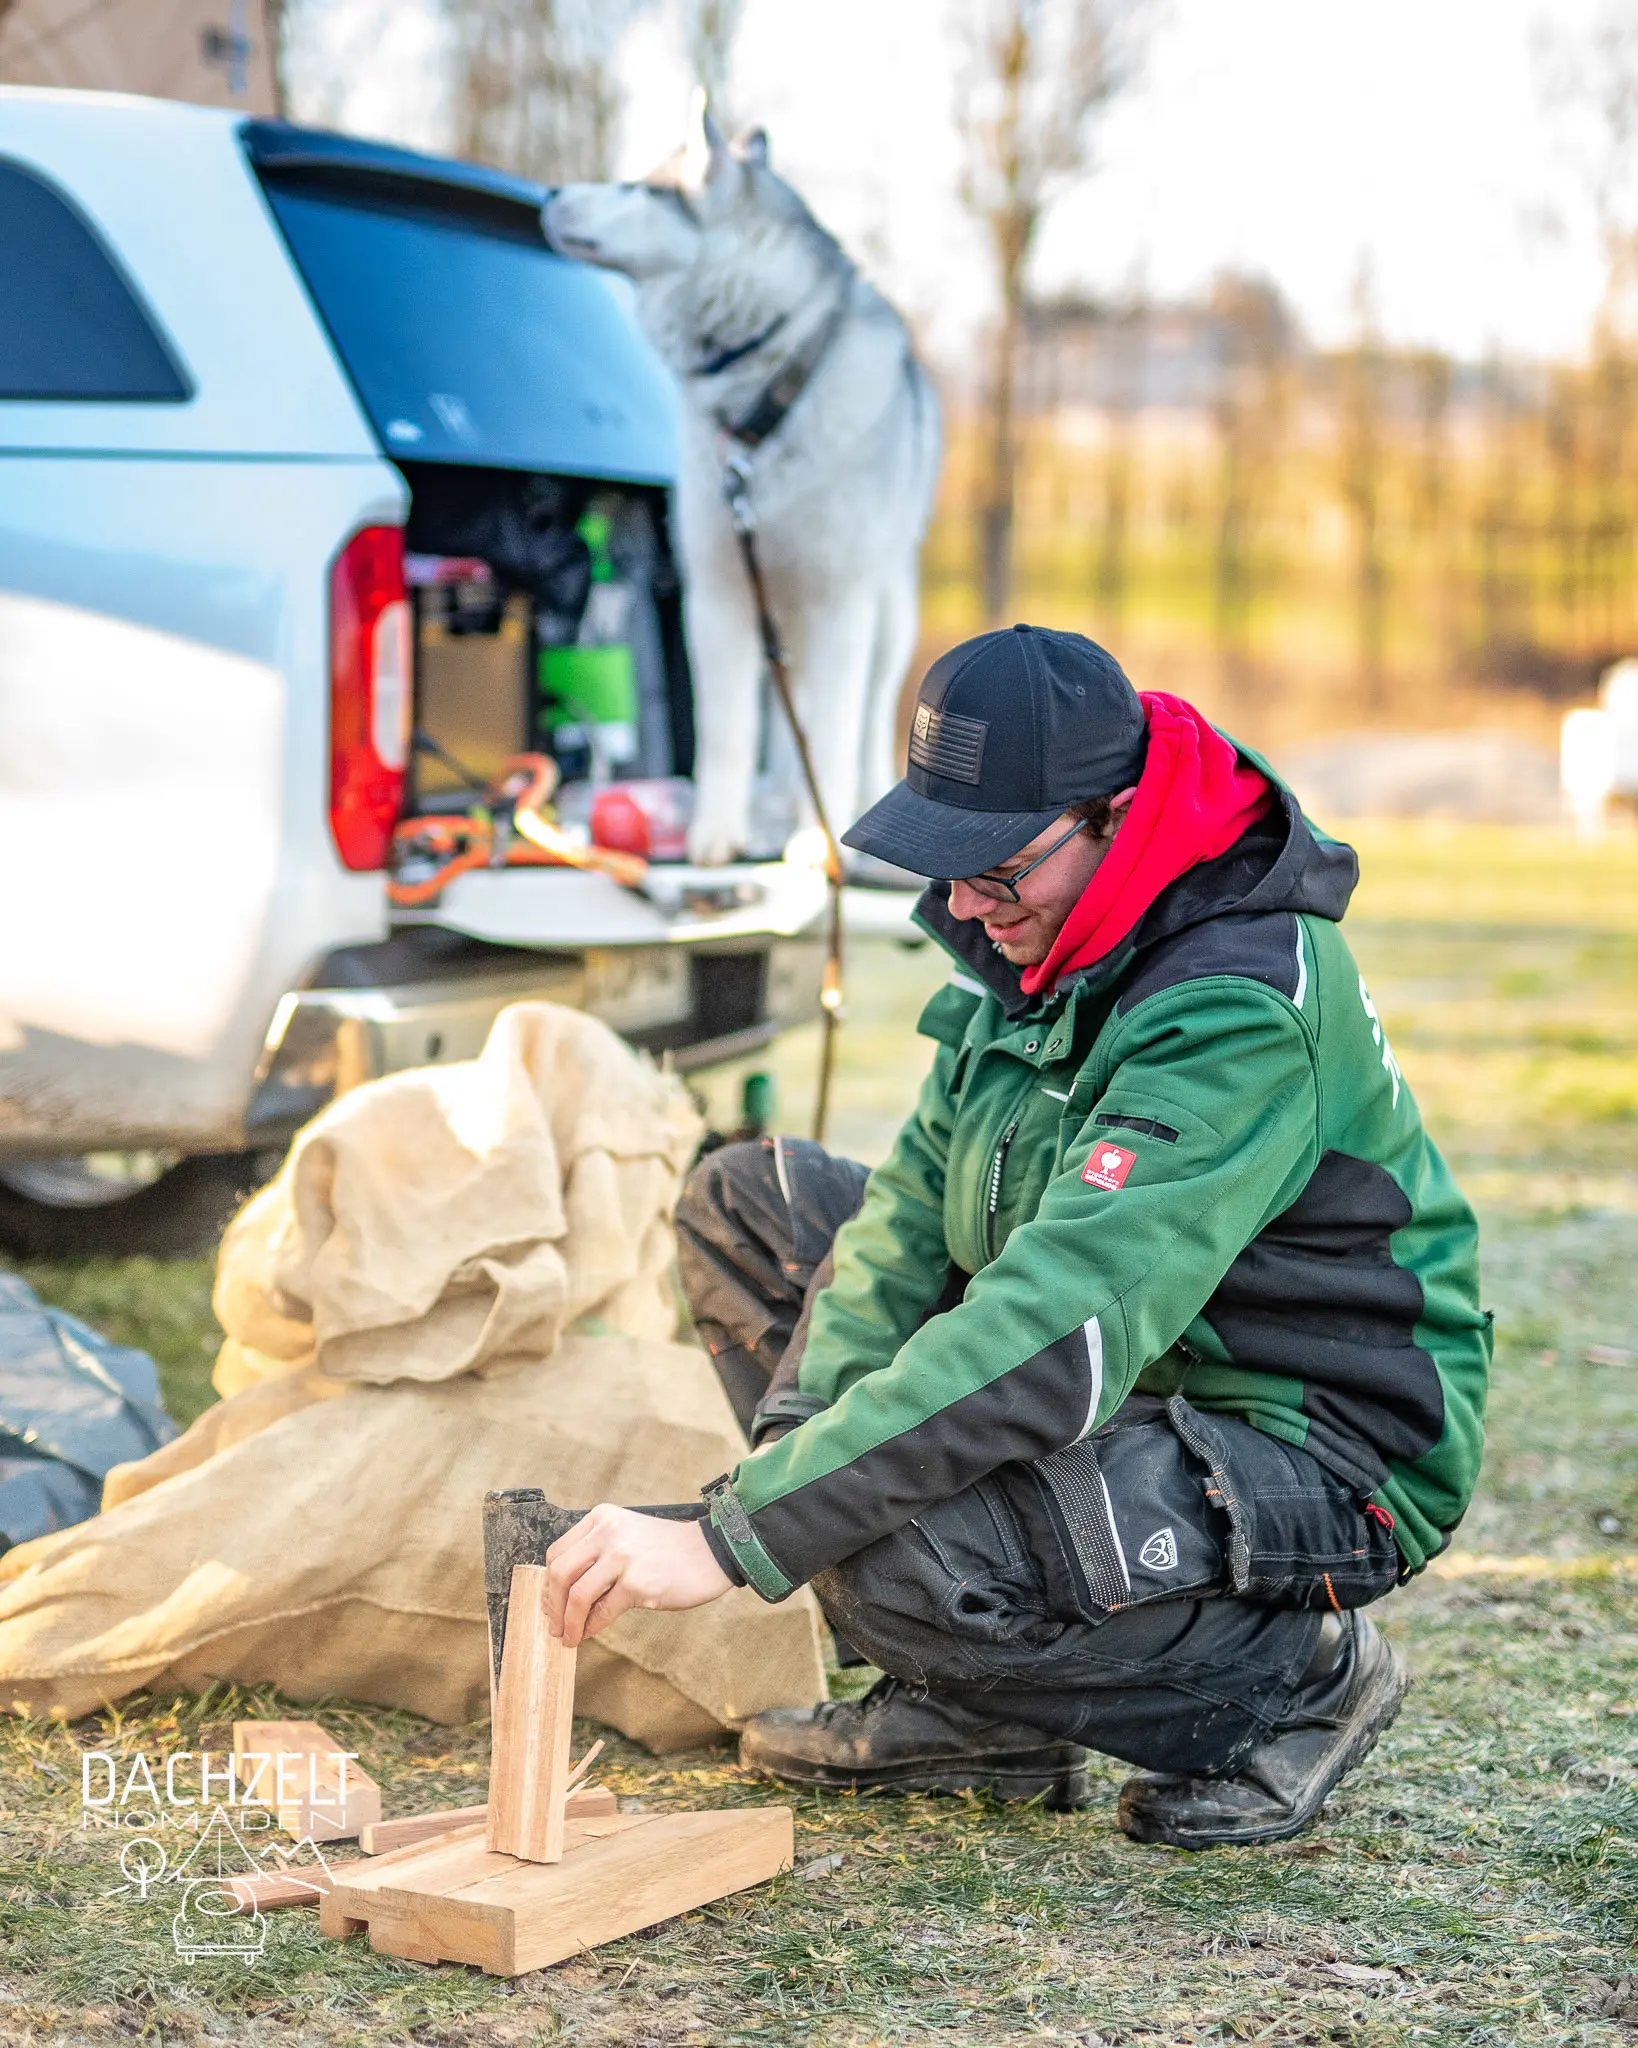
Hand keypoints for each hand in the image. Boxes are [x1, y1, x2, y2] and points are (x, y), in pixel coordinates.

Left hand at [544, 1506, 732, 1646]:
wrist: (709, 1553)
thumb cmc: (667, 1549)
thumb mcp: (626, 1534)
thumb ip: (597, 1552)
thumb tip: (563, 1592)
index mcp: (601, 1518)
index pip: (557, 1552)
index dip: (549, 1583)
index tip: (551, 1602)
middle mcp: (608, 1532)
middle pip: (560, 1573)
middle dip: (553, 1606)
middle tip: (555, 1625)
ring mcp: (622, 1557)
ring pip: (577, 1595)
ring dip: (568, 1623)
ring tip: (569, 1637)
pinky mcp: (637, 1583)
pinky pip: (602, 1611)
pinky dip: (591, 1627)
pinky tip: (589, 1633)